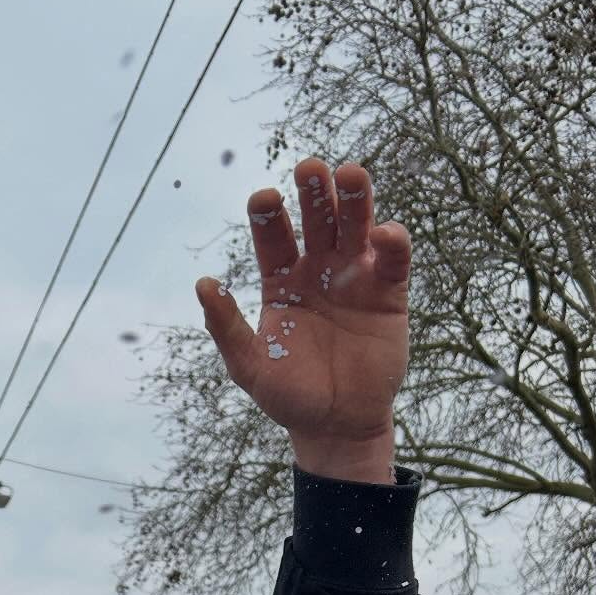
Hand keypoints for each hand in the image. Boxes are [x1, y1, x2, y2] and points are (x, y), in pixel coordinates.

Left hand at [196, 158, 409, 483]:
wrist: (336, 425)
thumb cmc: (289, 397)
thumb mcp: (249, 366)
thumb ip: (226, 327)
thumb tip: (202, 284)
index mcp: (282, 282)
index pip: (274, 237)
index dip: (269, 215)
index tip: (263, 198)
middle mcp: (319, 270)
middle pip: (317, 219)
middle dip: (314, 192)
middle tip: (309, 168)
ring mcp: (355, 278)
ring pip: (356, 225)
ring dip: (355, 199)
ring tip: (350, 174)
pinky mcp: (389, 293)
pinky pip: (393, 260)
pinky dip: (391, 241)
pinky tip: (382, 233)